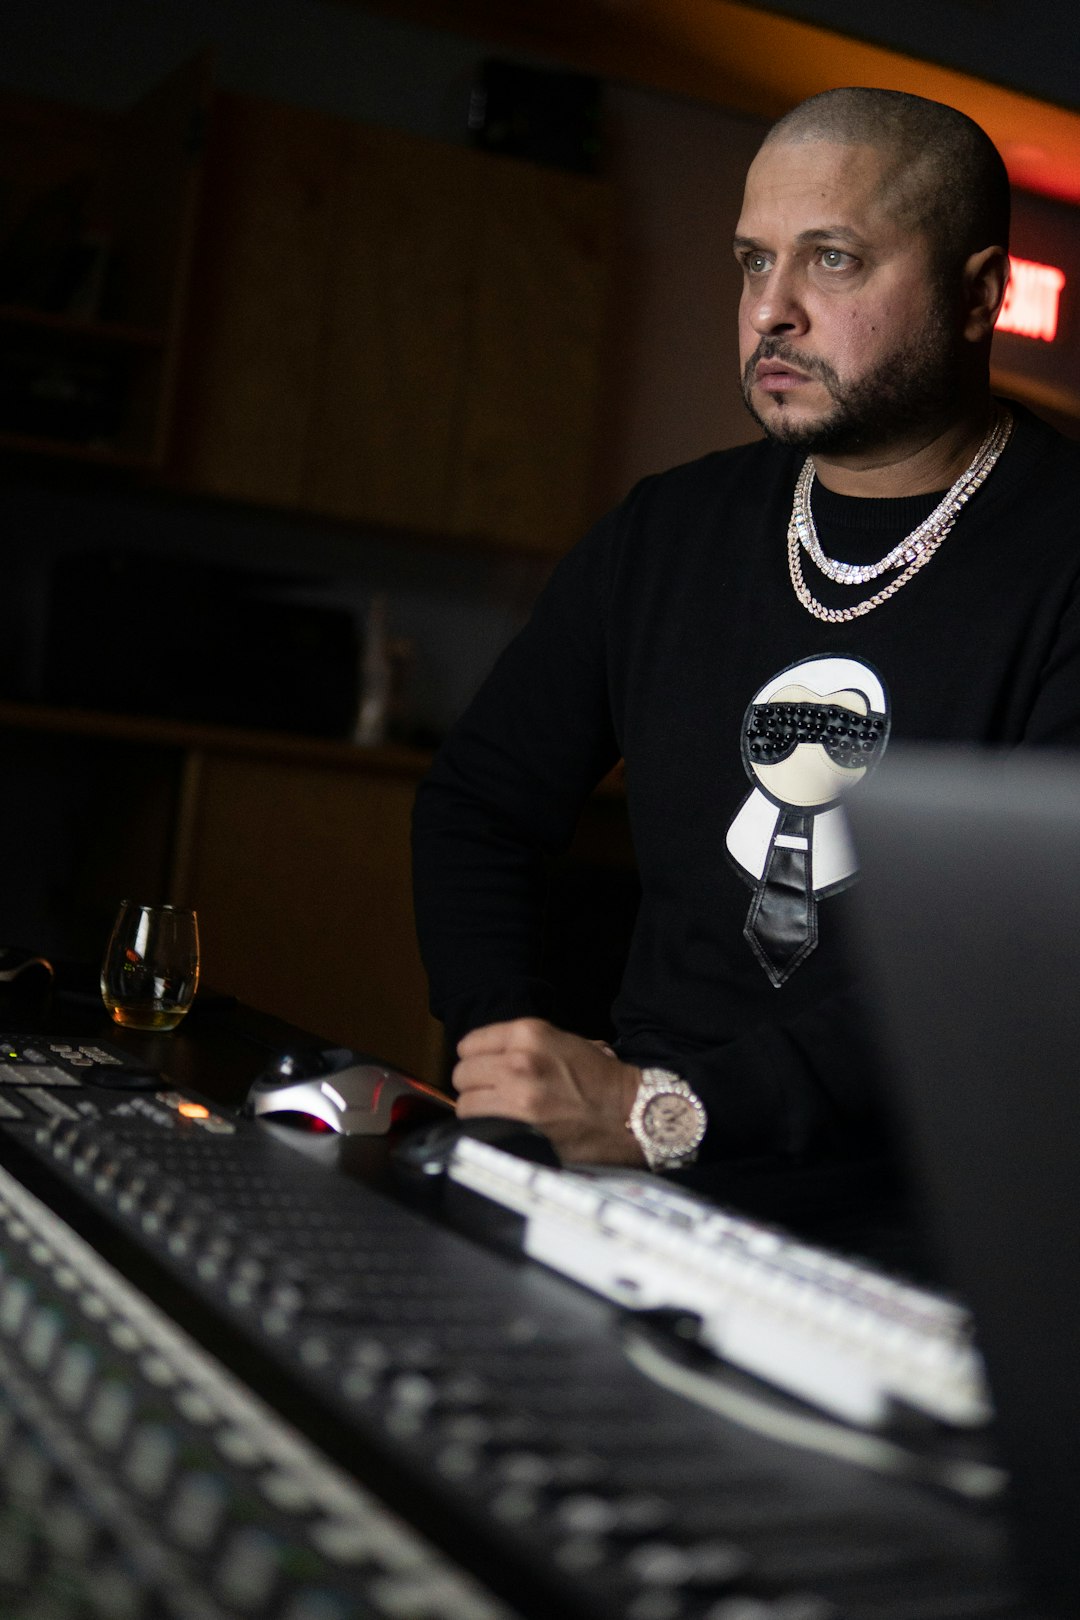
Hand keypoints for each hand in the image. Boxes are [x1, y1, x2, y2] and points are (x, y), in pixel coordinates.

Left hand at [454, 1018, 645, 1165]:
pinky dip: (485, 1131)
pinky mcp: (522, 1128)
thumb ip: (523, 1045)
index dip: (476, 1060)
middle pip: (462, 1075)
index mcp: (529, 1033)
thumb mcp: (563, 1041)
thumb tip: (486, 1058)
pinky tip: (502, 1129)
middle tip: (492, 1094)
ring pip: (466, 1104)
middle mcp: (519, 1061)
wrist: (632, 1112)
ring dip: (478, 1110)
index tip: (485, 1071)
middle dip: (474, 1086)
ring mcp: (518, 1096)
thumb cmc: (601, 1079)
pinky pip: (480, 1129)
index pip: (469, 1045)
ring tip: (497, 1114)